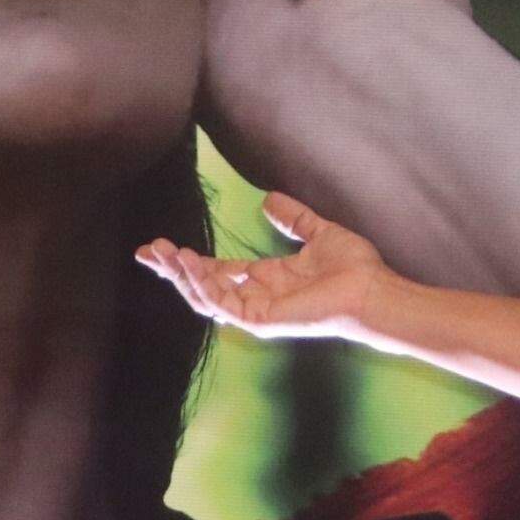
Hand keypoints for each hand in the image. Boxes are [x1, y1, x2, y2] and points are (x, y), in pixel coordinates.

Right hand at [135, 193, 393, 344]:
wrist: (373, 288)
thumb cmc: (353, 268)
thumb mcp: (317, 233)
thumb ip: (293, 218)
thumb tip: (268, 198)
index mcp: (266, 281)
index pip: (216, 272)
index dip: (187, 261)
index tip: (158, 246)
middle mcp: (257, 298)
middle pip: (203, 287)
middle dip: (173, 270)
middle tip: (146, 251)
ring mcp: (257, 312)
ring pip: (206, 298)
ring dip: (182, 276)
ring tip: (162, 253)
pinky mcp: (262, 320)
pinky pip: (223, 305)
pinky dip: (203, 285)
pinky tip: (189, 263)